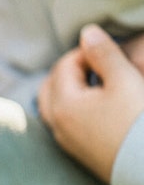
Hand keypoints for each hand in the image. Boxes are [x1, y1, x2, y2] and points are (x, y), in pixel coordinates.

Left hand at [38, 24, 143, 182]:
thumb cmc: (137, 121)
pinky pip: (65, 124)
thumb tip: (87, 32)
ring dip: (70, 89)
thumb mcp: (125, 81)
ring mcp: (65, 141)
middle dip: (70, 70)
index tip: (108, 49)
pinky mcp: (78, 153)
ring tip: (97, 81)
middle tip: (98, 63)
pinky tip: (96, 104)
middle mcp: (56, 125)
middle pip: (49, 87)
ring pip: (54, 107)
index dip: (86, 52)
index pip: (63, 66)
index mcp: (62, 105)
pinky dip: (73, 107)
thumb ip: (104, 54)